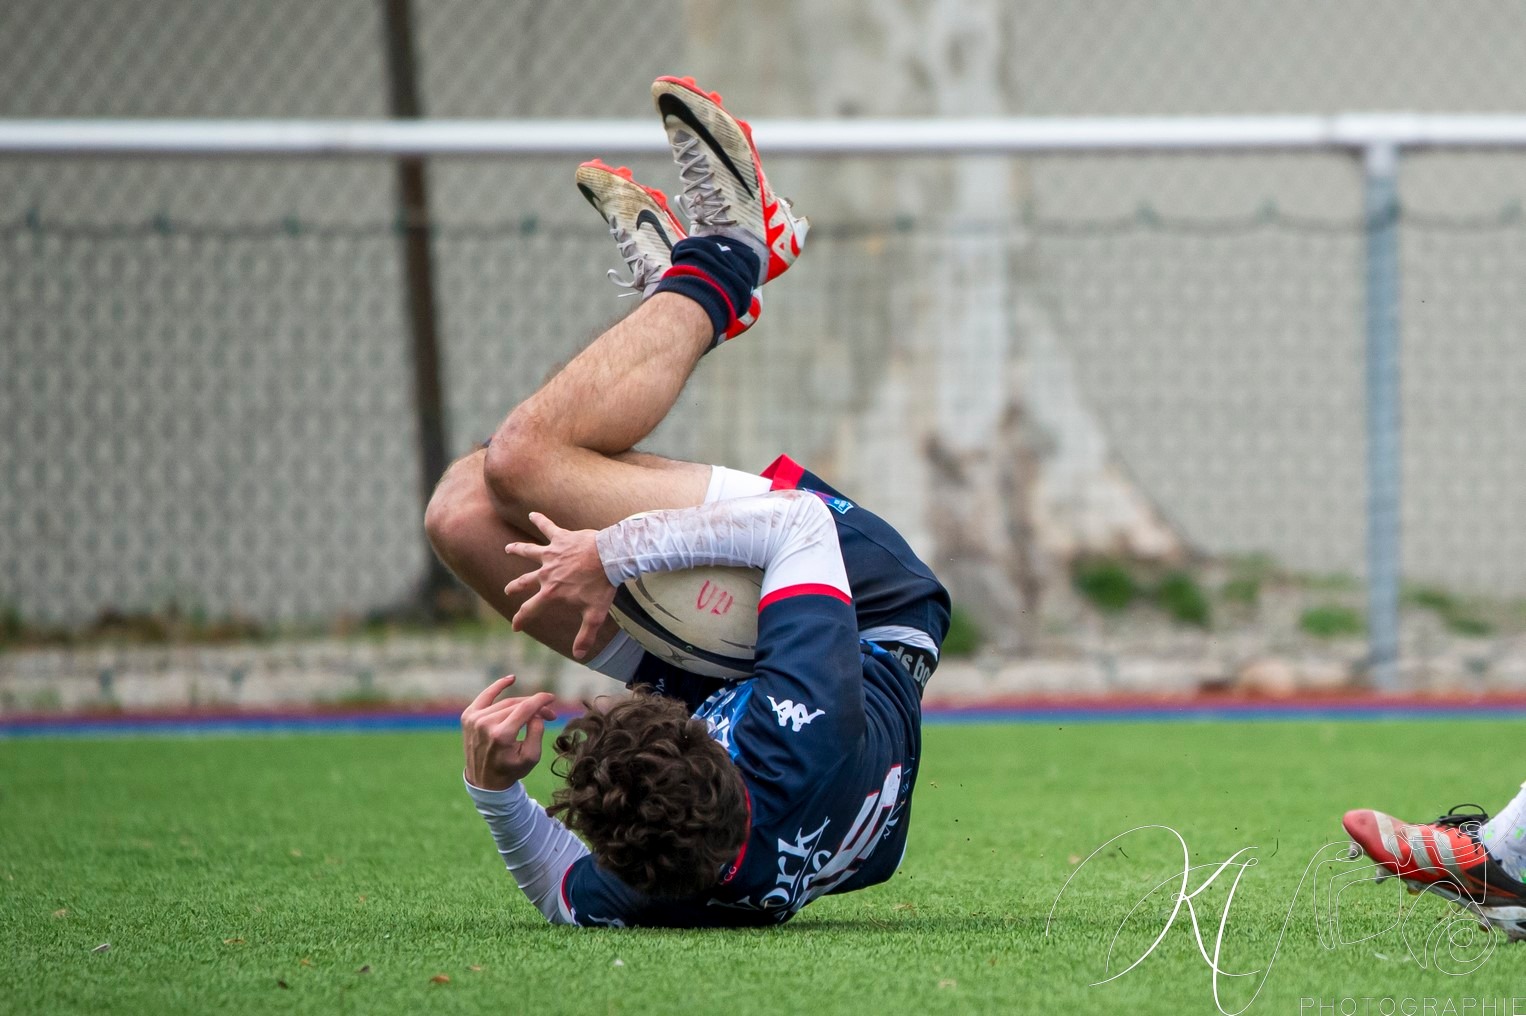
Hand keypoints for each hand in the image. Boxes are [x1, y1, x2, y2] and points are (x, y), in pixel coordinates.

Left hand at [460, 675, 556, 790]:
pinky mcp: (468, 716)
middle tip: (549, 715)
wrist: (484, 782)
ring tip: (534, 713)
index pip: (525, 708)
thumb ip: (537, 731)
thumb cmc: (511, 769)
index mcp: (501, 735)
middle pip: (517, 705)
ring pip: (505, 703)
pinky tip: (511, 679)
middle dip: (535, 706)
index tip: (552, 698)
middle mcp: (485, 724)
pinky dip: (498, 686)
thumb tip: (536, 712)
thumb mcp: (531, 757)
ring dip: (522, 705)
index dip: (541, 700)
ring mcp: (474, 719)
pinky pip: (485, 696)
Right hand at [504, 511, 617, 659]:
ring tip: (508, 548)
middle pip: (525, 581)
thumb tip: (579, 656)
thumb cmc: (602, 586)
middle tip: (508, 590)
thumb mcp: (595, 614)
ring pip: (529, 551)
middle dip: (516, 586)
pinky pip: (547, 527)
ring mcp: (551, 554)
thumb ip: (585, 635)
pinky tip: (532, 514)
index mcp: (552, 592)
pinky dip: (539, 520)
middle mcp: (546, 573)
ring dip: (517, 550)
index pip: (531, 609)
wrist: (610, 557)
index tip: (516, 627)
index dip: (521, 619)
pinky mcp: (560, 538)